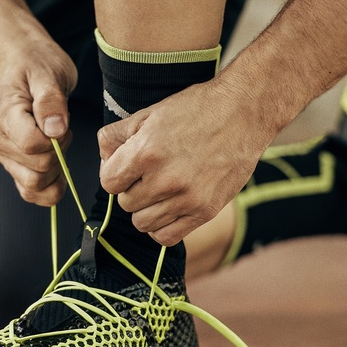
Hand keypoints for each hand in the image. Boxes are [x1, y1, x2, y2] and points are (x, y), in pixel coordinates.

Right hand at [0, 39, 77, 205]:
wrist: (23, 62)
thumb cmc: (37, 64)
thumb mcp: (49, 72)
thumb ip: (51, 101)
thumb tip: (55, 130)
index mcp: (2, 114)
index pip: (32, 146)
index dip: (56, 141)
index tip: (63, 123)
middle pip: (36, 169)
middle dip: (59, 154)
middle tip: (63, 128)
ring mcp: (1, 154)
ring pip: (33, 185)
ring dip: (55, 170)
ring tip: (57, 142)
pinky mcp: (11, 164)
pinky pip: (29, 192)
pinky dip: (49, 188)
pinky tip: (58, 170)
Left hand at [98, 77, 276, 245]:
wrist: (243, 113)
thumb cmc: (195, 110)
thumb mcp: (149, 113)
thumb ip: (116, 136)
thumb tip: (103, 160)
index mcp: (146, 152)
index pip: (108, 183)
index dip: (114, 174)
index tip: (127, 168)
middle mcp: (165, 179)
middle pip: (125, 203)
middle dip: (132, 189)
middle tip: (150, 174)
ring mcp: (187, 198)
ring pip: (142, 223)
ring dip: (146, 208)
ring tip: (162, 189)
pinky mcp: (205, 211)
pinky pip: (166, 237)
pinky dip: (162, 226)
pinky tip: (170, 208)